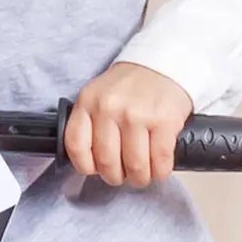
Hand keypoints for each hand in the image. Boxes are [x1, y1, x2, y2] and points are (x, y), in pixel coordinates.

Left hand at [63, 61, 193, 187]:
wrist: (164, 63)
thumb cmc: (131, 85)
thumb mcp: (99, 95)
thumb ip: (90, 122)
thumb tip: (91, 161)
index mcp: (89, 102)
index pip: (76, 145)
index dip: (86, 166)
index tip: (96, 169)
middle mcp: (110, 108)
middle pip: (106, 162)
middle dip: (116, 176)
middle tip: (123, 175)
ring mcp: (137, 115)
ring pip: (134, 166)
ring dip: (139, 178)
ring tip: (142, 175)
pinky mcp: (164, 122)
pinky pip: (160, 161)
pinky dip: (160, 172)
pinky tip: (159, 169)